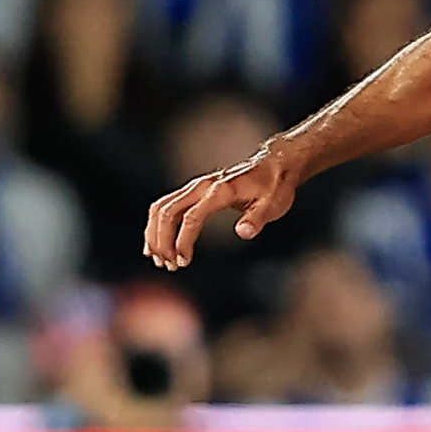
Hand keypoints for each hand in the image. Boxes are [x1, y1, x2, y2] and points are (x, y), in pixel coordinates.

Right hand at [144, 147, 301, 269]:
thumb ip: (257, 218)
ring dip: (155, 235)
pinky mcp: (193, 190)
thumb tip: (243, 233)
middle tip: (169, 265)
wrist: (274, 166)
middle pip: (167, 212)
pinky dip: (156, 225)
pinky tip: (155, 245)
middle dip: (162, 241)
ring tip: (160, 260)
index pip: (191, 217)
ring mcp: (195, 187)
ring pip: (161, 208)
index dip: (183, 241)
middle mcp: (202, 186)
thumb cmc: (275, 187)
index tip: (183, 262)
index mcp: (220, 191)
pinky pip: (165, 206)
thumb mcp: (274, 204)